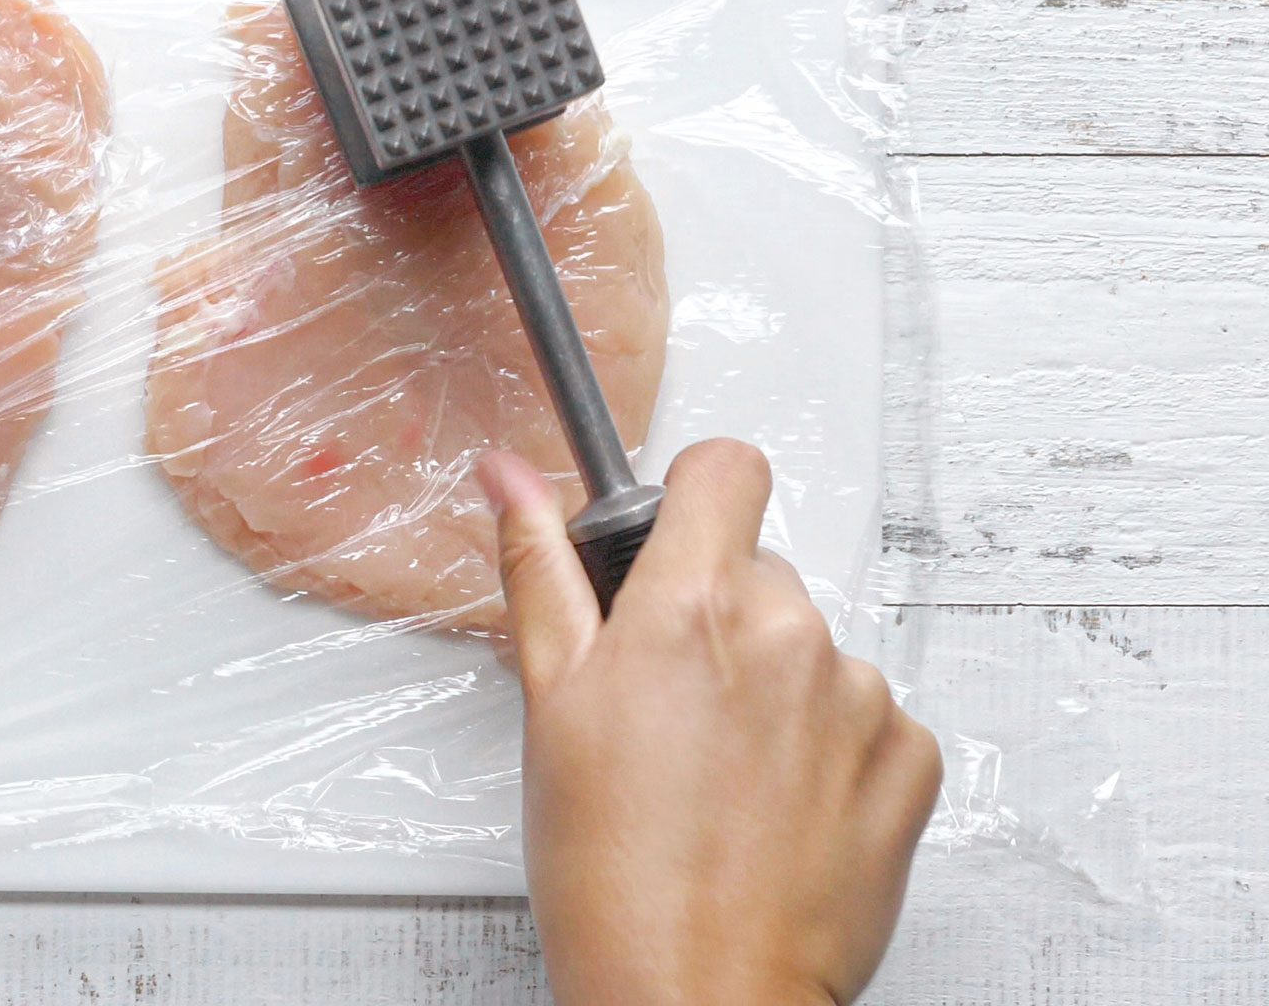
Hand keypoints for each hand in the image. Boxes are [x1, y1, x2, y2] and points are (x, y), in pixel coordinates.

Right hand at [479, 440, 940, 1005]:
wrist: (697, 996)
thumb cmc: (612, 869)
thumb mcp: (549, 702)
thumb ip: (540, 570)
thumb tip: (512, 478)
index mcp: (694, 607)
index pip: (727, 468)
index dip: (691, 499)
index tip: (670, 545)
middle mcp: (791, 636)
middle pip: (760, 570)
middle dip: (715, 616)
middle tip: (663, 704)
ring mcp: (861, 698)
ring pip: (810, 647)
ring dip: (771, 686)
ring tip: (715, 773)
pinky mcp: (909, 761)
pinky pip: (867, 714)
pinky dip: (825, 746)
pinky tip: (771, 804)